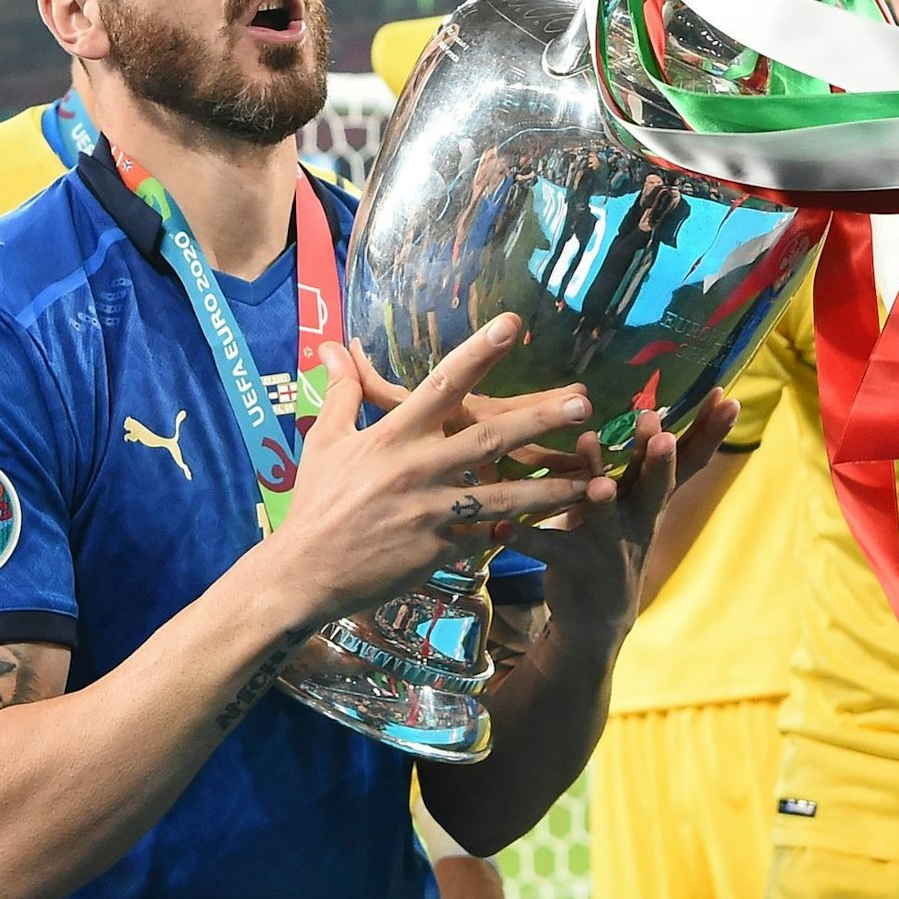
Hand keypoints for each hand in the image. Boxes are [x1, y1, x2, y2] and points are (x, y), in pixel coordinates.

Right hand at [267, 313, 617, 620]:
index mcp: (393, 435)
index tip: (513, 324)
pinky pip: (489, 535)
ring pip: (504, 494)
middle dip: (540, 418)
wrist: (303, 573)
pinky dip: (520, 528)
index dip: (479, 352)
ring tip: (594, 476)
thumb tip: (333, 347)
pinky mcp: (439, 550)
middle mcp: (418, 467)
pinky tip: (555, 522)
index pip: (442, 383)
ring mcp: (433, 511)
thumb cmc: (316, 504)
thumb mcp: (325, 442)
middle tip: (584, 401)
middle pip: (490, 437)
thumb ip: (342, 393)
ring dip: (552, 485)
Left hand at [512, 387, 737, 638]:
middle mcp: (637, 519)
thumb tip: (661, 409)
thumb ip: (645, 461)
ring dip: (601, 501)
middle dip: (659, 461)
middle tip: (660, 432)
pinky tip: (503, 527)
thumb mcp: (639, 500)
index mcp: (651, 496)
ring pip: (606, 521)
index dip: (709, 431)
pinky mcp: (573, 566)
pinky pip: (547, 549)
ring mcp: (608, 546)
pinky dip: (526, 538)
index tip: (727, 397)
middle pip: (655, 488)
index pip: (689, 460)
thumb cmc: (616, 536)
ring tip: (597, 485)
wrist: (597, 616)